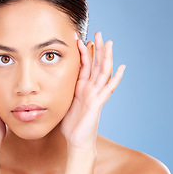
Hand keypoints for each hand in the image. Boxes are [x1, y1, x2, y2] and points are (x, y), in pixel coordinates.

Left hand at [60, 32, 125, 150]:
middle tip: (99, 33)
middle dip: (97, 49)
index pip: (84, 66)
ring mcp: (96, 95)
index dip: (84, 52)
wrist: (76, 140)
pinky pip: (108, 89)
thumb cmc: (70, 124)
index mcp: (81, 88)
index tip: (80, 39)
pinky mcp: (98, 103)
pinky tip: (122, 67)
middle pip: (96, 64)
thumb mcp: (63, 102)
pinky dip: (116, 78)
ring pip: (103, 72)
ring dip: (106, 57)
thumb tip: (50, 83)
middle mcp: (90, 89)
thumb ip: (62, 91)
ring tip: (109, 43)